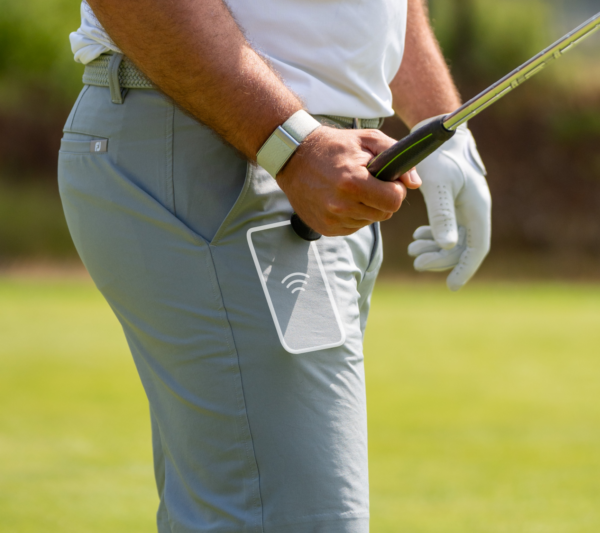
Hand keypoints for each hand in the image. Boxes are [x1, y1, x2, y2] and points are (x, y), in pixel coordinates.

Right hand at [277, 126, 421, 236]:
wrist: (293, 157)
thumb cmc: (333, 146)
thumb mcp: (367, 140)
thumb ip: (395, 157)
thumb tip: (414, 184)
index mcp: (353, 183)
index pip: (394, 201)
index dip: (396, 189)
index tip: (387, 180)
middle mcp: (340, 206)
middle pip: (384, 214)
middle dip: (383, 199)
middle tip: (370, 182)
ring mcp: (331, 220)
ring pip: (369, 221)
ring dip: (367, 207)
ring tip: (352, 188)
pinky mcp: (324, 228)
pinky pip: (353, 227)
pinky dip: (353, 215)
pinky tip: (341, 199)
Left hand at [407, 117, 490, 290]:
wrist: (439, 133)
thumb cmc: (439, 157)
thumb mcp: (438, 185)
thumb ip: (442, 215)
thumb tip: (446, 245)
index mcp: (476, 208)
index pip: (476, 247)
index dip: (465, 269)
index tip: (451, 287)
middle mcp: (474, 210)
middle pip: (462, 247)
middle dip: (440, 258)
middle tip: (416, 261)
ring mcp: (466, 208)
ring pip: (454, 240)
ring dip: (434, 248)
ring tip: (412, 249)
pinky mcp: (455, 204)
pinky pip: (448, 229)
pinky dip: (433, 237)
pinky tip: (418, 237)